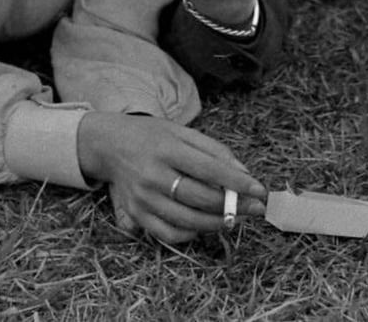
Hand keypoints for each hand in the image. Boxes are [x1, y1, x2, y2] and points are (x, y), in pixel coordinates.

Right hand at [77, 112, 267, 242]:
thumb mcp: (182, 132)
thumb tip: (243, 172)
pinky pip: (167, 233)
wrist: (108, 144)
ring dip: (217, 223)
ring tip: (234, 218)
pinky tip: (203, 226)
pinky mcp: (135, 214)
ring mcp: (143, 197)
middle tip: (255, 208)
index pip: (209, 169)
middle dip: (234, 206)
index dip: (237, 182)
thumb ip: (213, 150)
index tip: (260, 190)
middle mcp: (153, 174)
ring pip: (187, 220)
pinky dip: (190, 235)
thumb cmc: (152, 136)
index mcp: (167, 148)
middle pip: (200, 198)